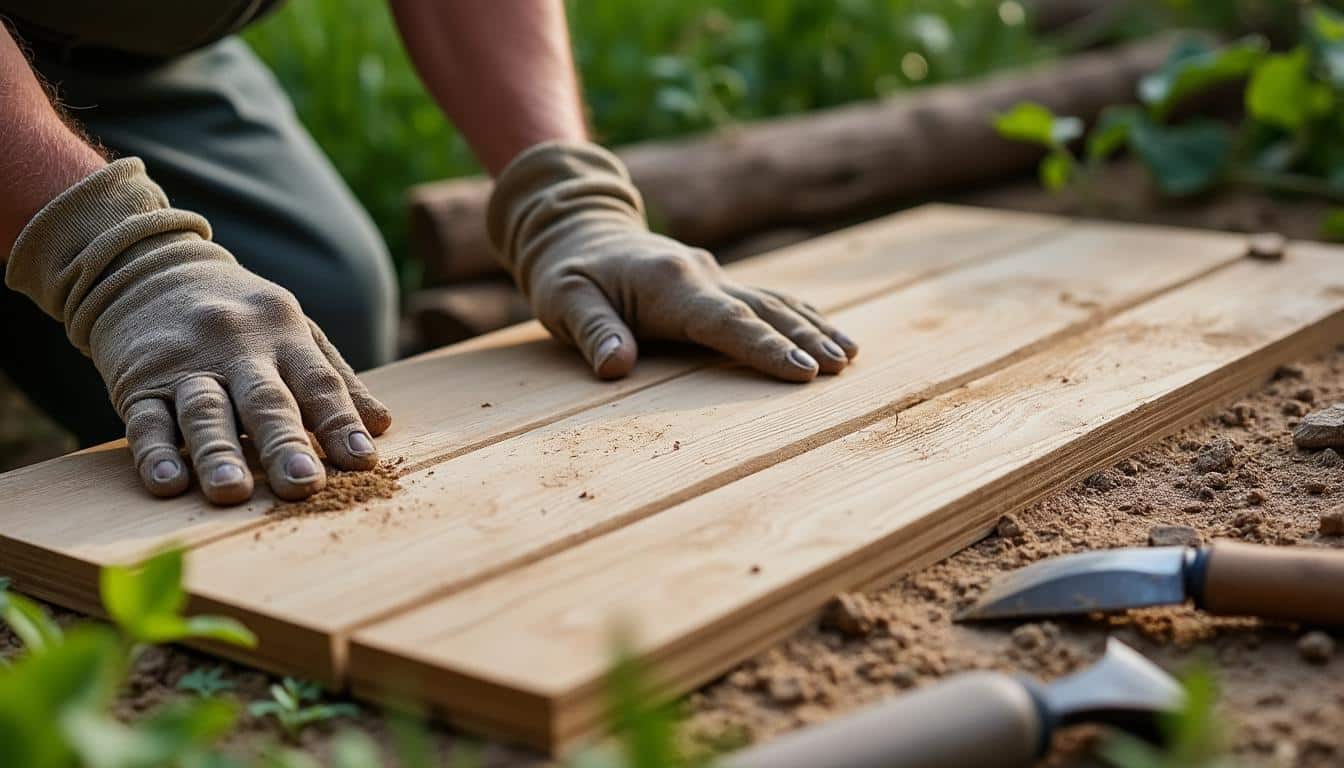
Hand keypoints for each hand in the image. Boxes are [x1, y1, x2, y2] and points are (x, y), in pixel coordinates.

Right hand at [7, 159, 390, 504]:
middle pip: (264, 400)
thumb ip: (336, 379)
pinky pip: (146, 420)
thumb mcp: (294, 330)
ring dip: (219, 454)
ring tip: (233, 493)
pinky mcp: (139, 382)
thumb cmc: (240, 314)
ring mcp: (185, 364)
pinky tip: (168, 482)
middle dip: (285, 445)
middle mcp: (236, 347)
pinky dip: (155, 453)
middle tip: (304, 486)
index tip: (364, 461)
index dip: (342, 422)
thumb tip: (381, 426)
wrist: (151, 267)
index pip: (319, 382)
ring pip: (205, 411)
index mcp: (284, 334)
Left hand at [486, 142, 857, 380]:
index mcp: (668, 282)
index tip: (802, 372)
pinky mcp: (715, 280)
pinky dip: (800, 314)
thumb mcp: (563, 301)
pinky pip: (766, 297)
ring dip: (813, 327)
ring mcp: (711, 274)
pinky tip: (827, 330)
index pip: (726, 321)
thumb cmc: (565, 273)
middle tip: (841, 367)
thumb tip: (616, 368)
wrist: (575, 228)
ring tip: (850, 354)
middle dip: (805, 339)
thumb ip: (593, 332)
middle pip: (763, 310)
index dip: (765, 349)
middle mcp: (700, 273)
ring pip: (773, 301)